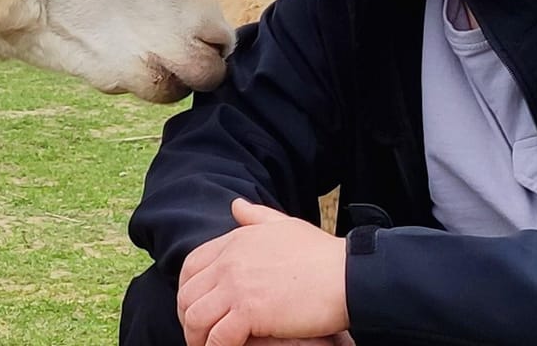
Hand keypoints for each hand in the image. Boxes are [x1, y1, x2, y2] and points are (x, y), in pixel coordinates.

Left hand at [176, 198, 348, 345]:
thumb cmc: (323, 254)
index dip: (188, 290)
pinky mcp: (249, 312)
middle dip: (187, 317)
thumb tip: (236, 205)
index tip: (196, 308)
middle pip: (188, 294)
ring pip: (195, 317)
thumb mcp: (285, 226)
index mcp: (235, 241)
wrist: (349, 275)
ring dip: (197, 337)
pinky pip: (217, 337)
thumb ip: (256, 217)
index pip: (191, 266)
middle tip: (199, 334)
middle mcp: (229, 262)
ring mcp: (237, 286)